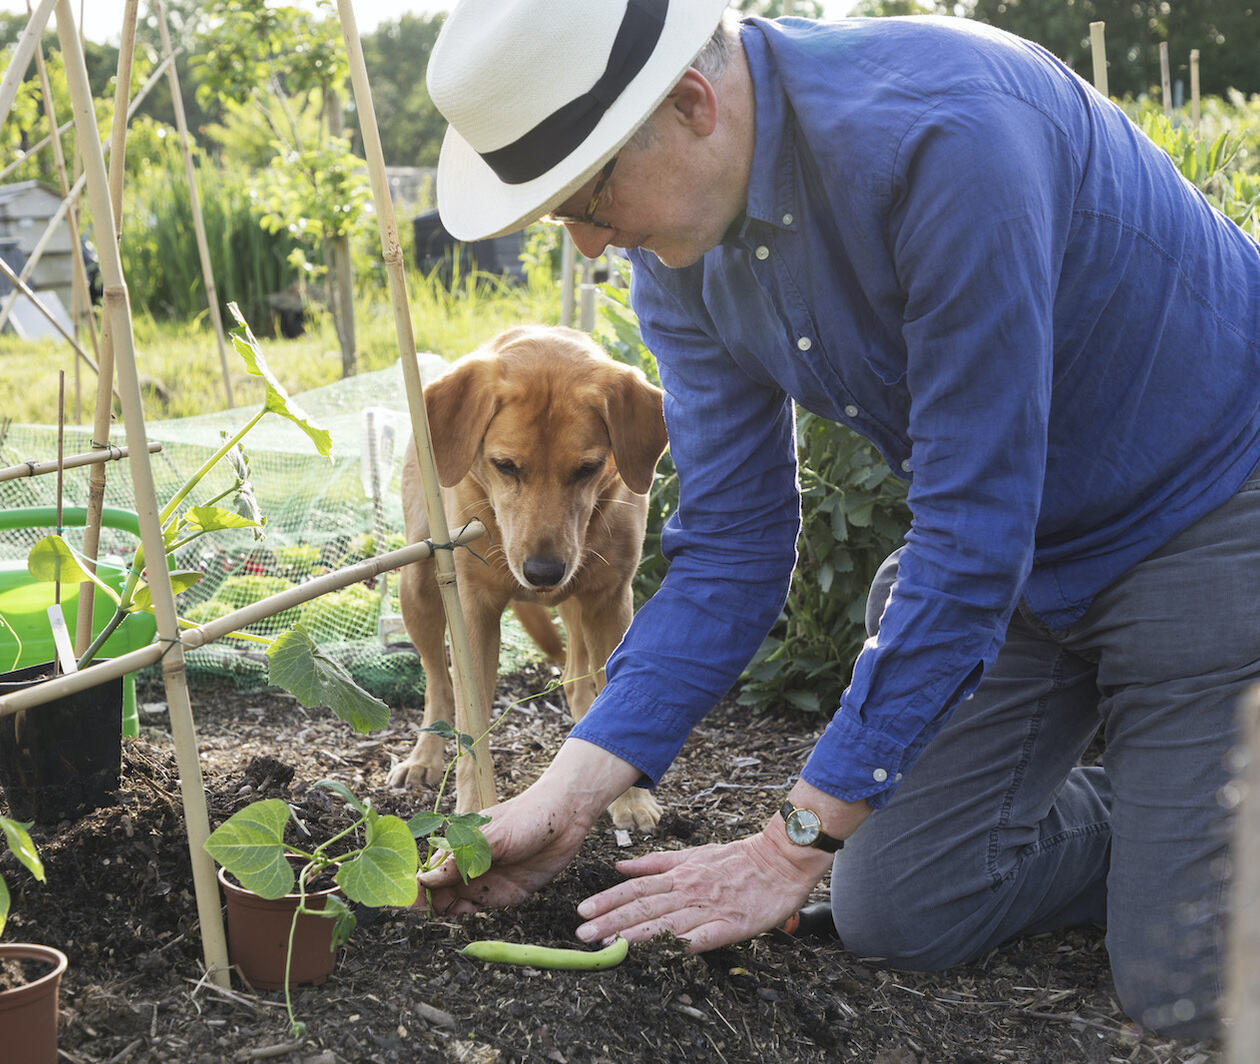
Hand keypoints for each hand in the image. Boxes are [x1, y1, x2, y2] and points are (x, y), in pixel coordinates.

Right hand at [417, 738, 640, 914]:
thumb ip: (462, 859)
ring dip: (444, 916)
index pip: (426, 871)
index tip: (409, 902)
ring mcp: (481, 883)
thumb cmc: (526, 817)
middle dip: (426, 907)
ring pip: (451, 907)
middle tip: (427, 916)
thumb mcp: (493, 836)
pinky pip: (476, 914)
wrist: (566, 819)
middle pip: (434, 894)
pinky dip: (466, 921)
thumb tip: (426, 880)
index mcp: (457, 847)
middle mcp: (465, 867)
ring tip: (447, 919)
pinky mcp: (501, 896)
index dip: (414, 888)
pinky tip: (466, 920)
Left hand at [574, 830, 830, 951]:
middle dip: (611, 920)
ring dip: (636, 934)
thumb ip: (656, 862)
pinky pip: (704, 936)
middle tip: (583, 933)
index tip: (583, 911)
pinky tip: (665, 953)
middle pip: (644, 906)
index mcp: (679, 874)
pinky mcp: (730, 924)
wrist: (779, 861)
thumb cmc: (735, 859)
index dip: (608, 900)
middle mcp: (688, 890)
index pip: (636, 888)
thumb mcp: (692, 854)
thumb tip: (620, 866)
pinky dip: (684, 942)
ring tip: (609, 944)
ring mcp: (709, 907)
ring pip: (666, 922)